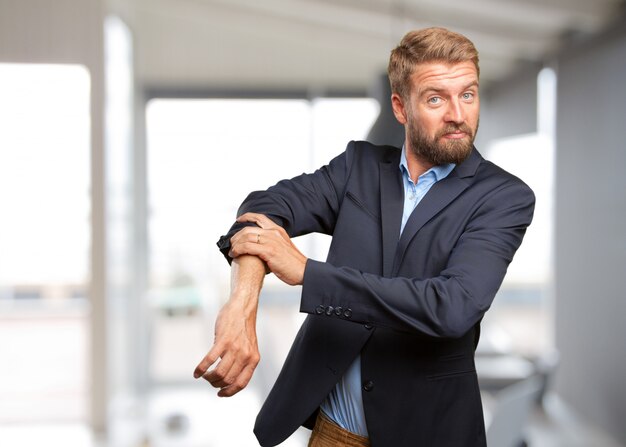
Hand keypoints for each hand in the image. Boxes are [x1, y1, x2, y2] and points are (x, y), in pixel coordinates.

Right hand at [193, 256, 262, 396]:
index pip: (241, 383)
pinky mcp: (223, 340)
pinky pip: (209, 360)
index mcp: (254, 359)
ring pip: (219, 374)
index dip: (229, 392)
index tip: (220, 394)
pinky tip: (196, 372)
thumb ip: (242, 361)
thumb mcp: (249, 347)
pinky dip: (201, 369)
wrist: (243, 307)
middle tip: (210, 380)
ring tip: (204, 376)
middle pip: (227, 380)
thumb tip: (227, 378)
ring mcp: (234, 348)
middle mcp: (246, 356)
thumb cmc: (243, 328)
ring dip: (208, 378)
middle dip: (216, 384)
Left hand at [229, 212, 306, 285]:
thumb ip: (273, 242)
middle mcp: (274, 233)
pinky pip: (247, 247)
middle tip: (232, 243)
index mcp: (278, 230)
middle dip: (237, 236)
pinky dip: (238, 250)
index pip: (260, 217)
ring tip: (232, 251)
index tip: (239, 220)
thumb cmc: (293, 263)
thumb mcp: (284, 247)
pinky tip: (235, 254)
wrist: (304, 271)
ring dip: (235, 244)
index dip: (247, 216)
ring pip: (246, 237)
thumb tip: (261, 245)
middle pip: (248, 228)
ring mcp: (271, 241)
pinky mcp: (269, 251)